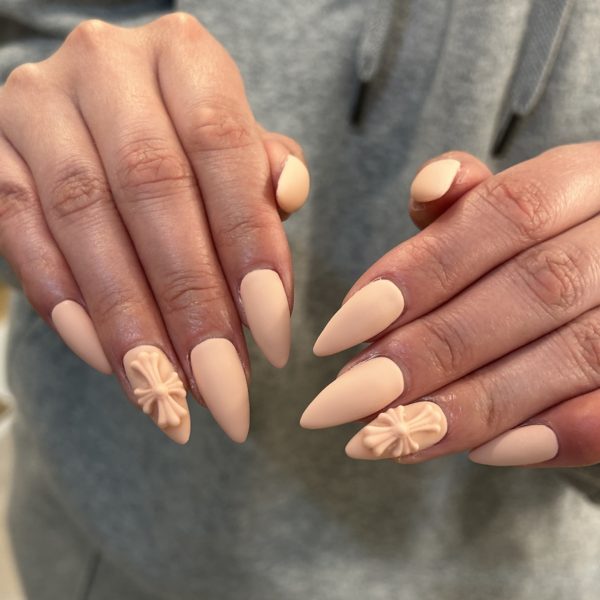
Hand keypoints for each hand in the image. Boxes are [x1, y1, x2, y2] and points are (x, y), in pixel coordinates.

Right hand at [0, 14, 309, 443]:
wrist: (106, 109)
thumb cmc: (189, 139)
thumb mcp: (238, 144)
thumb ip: (265, 172)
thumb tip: (289, 196)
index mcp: (183, 55)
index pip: (222, 148)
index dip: (249, 245)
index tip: (272, 338)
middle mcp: (108, 65)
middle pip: (152, 189)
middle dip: (190, 300)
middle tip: (220, 387)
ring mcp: (39, 104)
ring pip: (84, 216)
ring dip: (128, 318)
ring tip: (164, 393)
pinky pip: (20, 228)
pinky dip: (65, 300)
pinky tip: (104, 356)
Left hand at [302, 143, 599, 467]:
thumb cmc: (551, 236)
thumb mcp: (513, 205)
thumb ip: (467, 201)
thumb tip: (428, 187)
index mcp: (591, 178)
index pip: (505, 214)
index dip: (418, 274)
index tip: (339, 331)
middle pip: (535, 289)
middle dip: (431, 350)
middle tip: (347, 397)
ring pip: (578, 354)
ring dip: (472, 405)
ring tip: (389, 438)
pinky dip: (558, 435)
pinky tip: (481, 453)